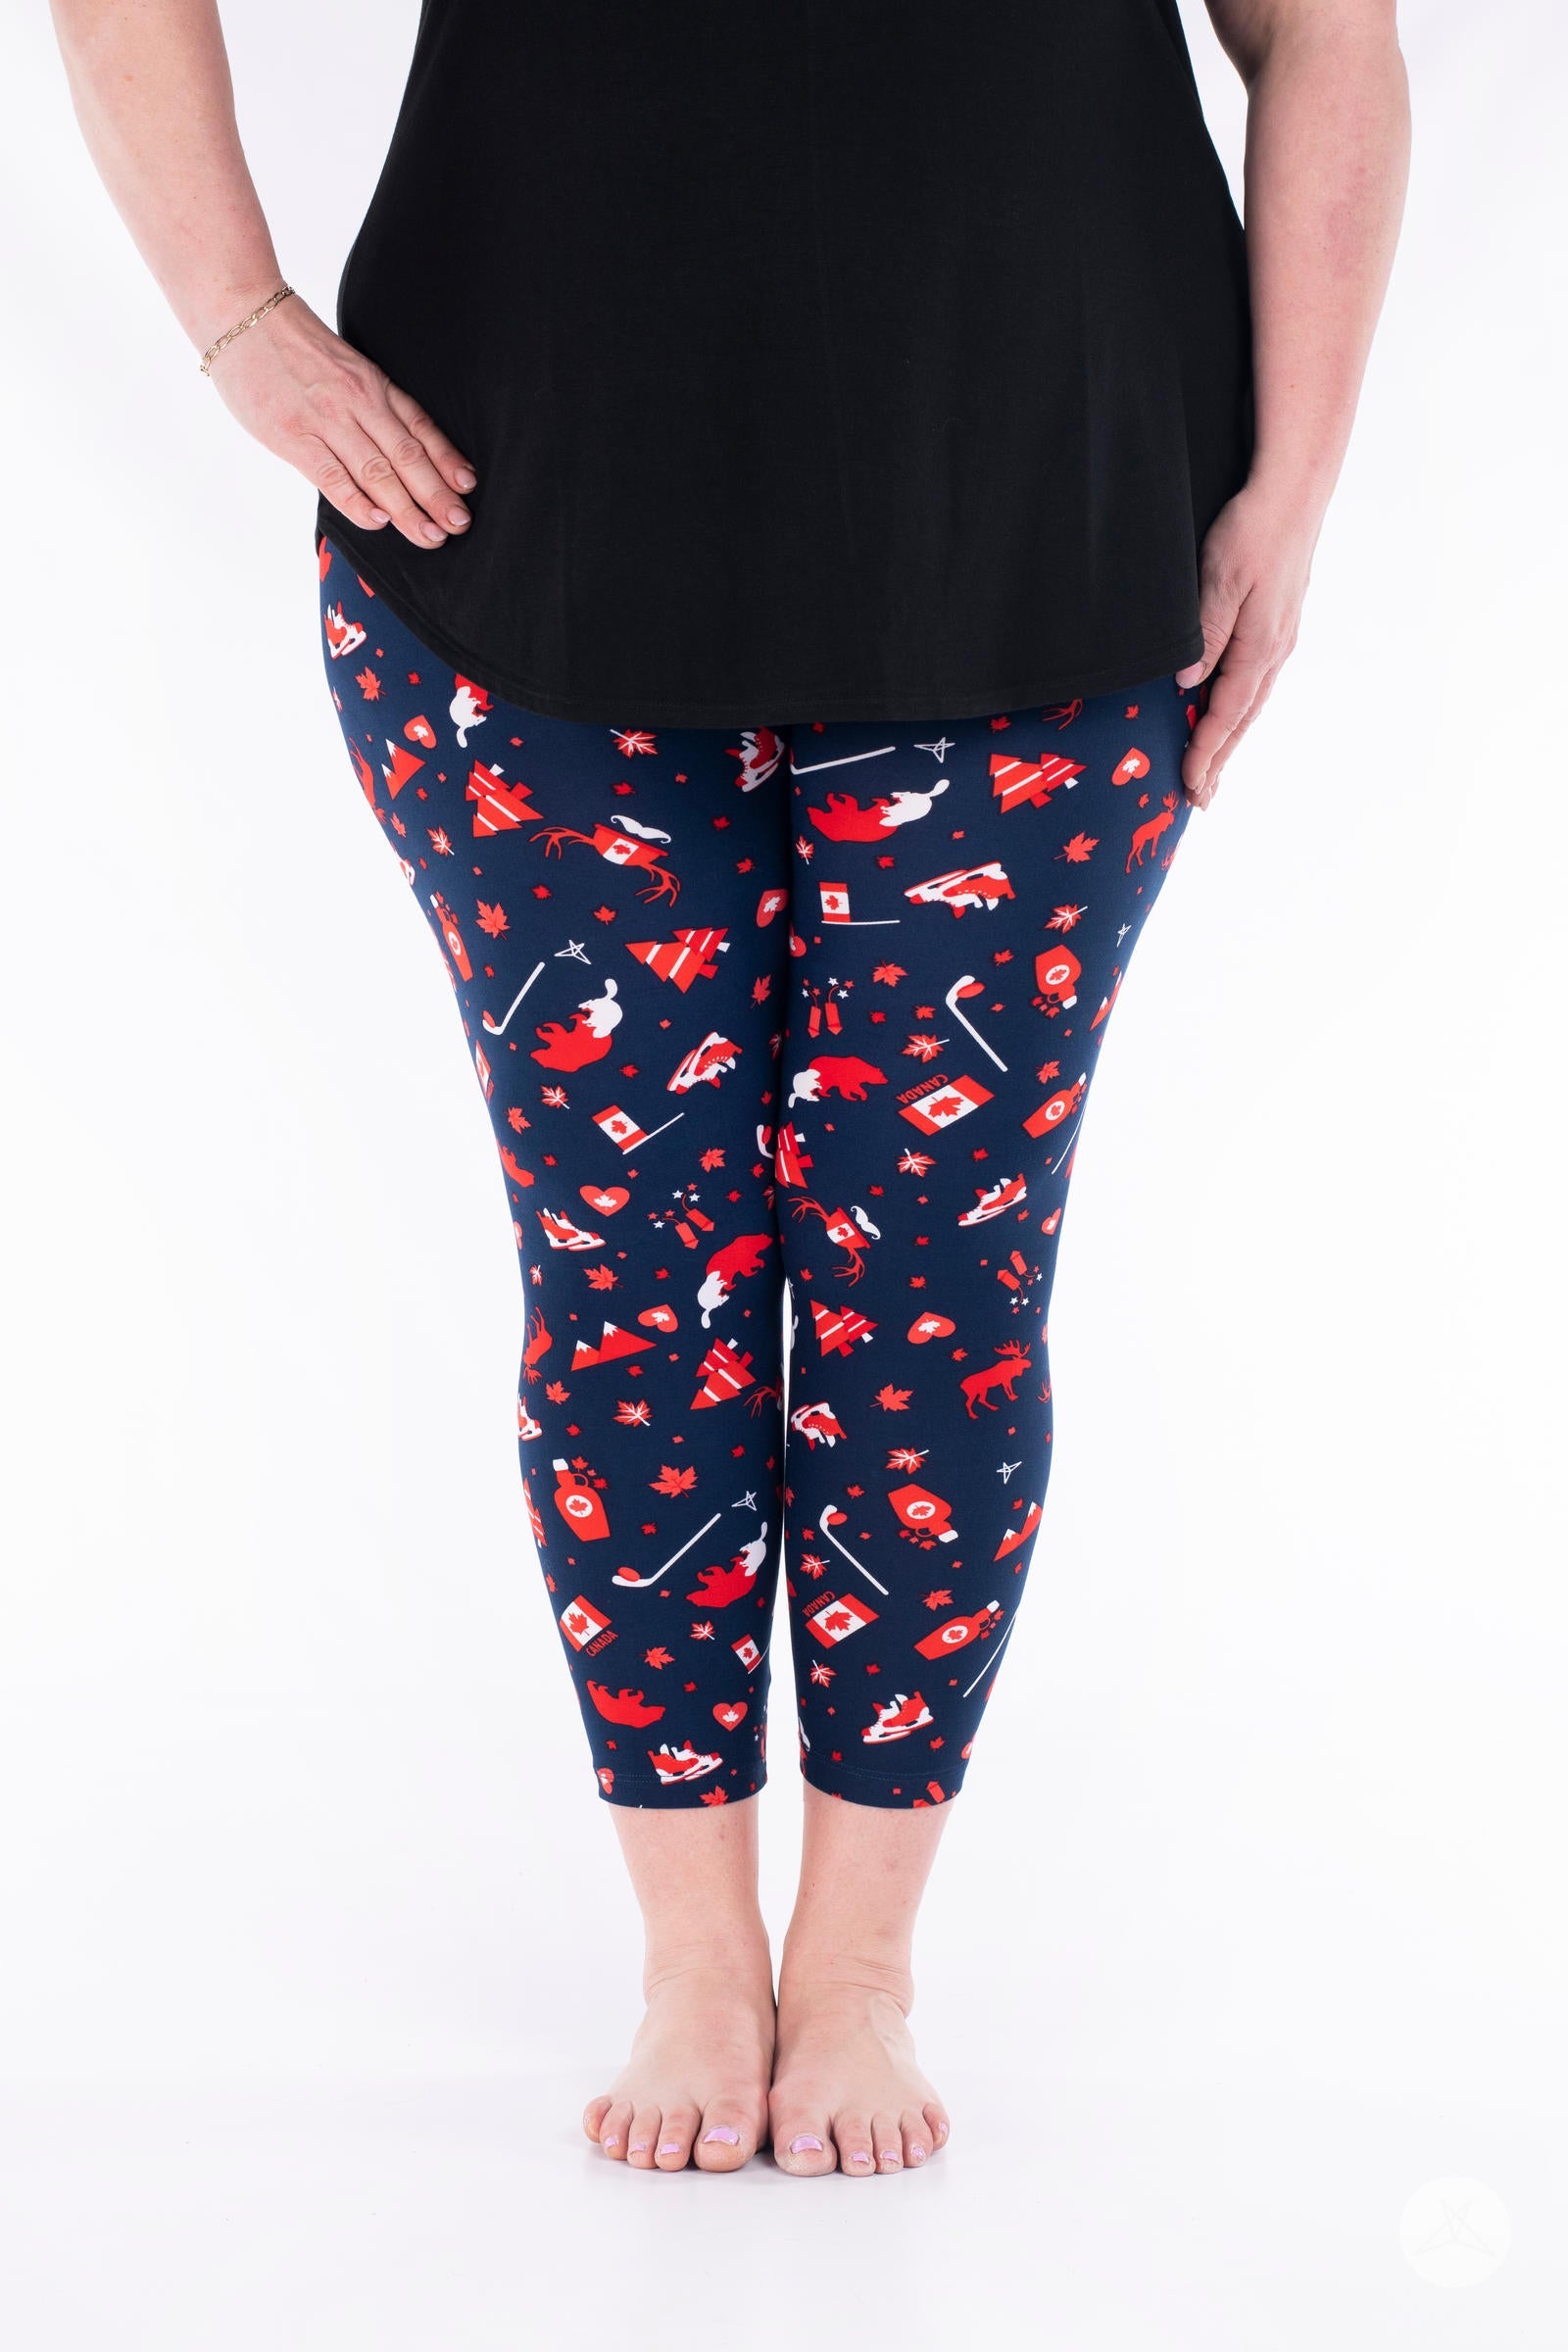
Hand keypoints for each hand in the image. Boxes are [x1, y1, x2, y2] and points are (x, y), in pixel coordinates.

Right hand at [205, 292, 475, 546]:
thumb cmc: (291, 346)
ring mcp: (325, 420)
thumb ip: (367, 407)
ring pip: (377, 471)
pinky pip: (331, 475)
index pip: (420, 428)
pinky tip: (378, 521)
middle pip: (407, 456)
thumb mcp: (344, 367)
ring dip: (407, 509)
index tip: (468, 489)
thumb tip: (392, 455)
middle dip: (436, 495)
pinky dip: (356, 501)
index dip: (447, 461)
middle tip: (459, 526)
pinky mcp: (292, 436)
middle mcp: (357, 402)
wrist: (241, 314)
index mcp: (373, 384)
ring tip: (430, 536)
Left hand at [1174, 478, 1320, 808]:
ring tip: (1213, 767)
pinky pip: (1256, 681)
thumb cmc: (1253, 531)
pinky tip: (1233, 712)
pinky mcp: (1278, 622)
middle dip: (1219, 760)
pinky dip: (1241, 708)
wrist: (1293, 492)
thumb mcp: (1219, 581)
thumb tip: (1185, 685)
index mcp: (1258, 648)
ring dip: (1231, 738)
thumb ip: (1204, 635)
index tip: (1188, 787)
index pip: (1225, 715)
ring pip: (1251, 702)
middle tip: (1200, 798)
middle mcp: (1273, 651)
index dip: (1204, 753)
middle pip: (1241, 720)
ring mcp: (1279, 638)